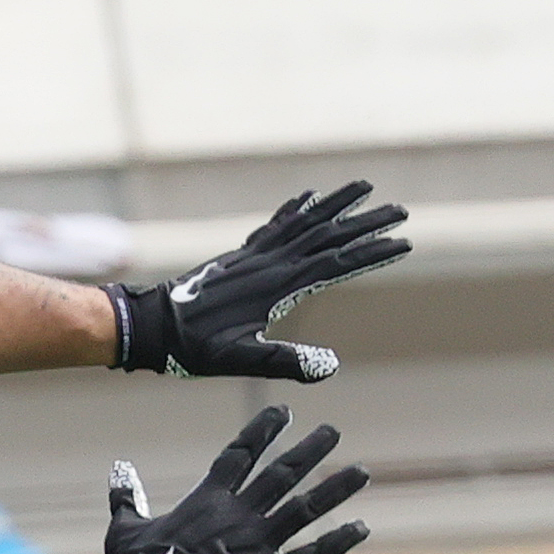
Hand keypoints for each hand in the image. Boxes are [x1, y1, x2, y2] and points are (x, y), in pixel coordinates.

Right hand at [94, 406, 367, 553]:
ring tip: (361, 472)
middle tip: (333, 430)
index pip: (241, 454)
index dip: (263, 430)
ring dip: (335, 488)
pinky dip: (337, 542)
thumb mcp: (125, 526)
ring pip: (305, 507)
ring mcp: (257, 542)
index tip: (283, 411)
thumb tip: (119, 469)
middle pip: (282, 473)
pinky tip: (361, 527)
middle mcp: (239, 513)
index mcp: (207, 498)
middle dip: (309, 450)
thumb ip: (126, 496)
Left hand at [115, 183, 409, 381]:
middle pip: (328, 235)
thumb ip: (284, 361)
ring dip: (336, 204)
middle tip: (402, 211)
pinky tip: (307, 197)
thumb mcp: (240, 360)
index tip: (403, 244)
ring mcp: (254, 255)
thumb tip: (329, 367)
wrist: (151, 324)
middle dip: (366, 222)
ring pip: (304, 222)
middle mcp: (269, 262)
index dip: (371, 253)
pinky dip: (296, 209)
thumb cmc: (193, 348)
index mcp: (276, 285)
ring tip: (363, 186)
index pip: (335, 265)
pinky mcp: (241, 255)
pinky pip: (276, 224)